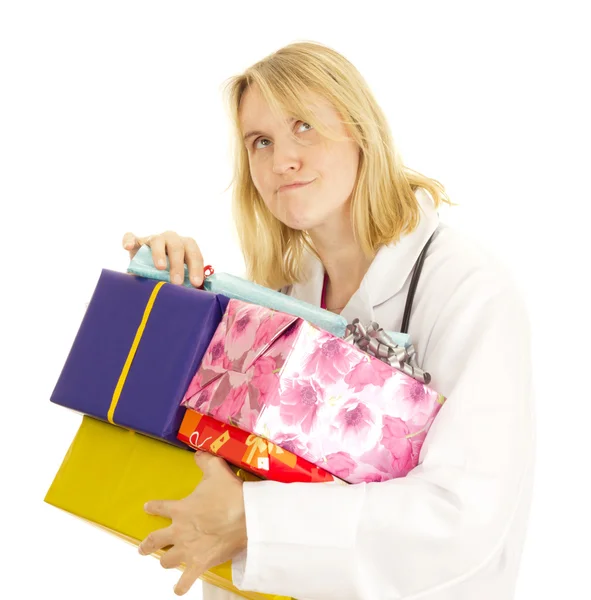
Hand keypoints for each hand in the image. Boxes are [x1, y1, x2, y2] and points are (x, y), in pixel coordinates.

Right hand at [122, 230, 204, 287]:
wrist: (148, 270)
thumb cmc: (170, 275)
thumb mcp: (181, 278)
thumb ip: (189, 282)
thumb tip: (200, 297)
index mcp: (186, 246)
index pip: (194, 254)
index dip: (196, 268)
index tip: (196, 283)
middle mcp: (171, 239)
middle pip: (177, 247)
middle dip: (178, 264)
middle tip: (177, 282)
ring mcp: (152, 238)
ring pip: (157, 240)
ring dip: (159, 253)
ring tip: (160, 268)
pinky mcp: (136, 241)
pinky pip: (131, 237)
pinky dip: (129, 240)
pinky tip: (128, 247)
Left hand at [138, 451, 247, 595]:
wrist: (246, 516)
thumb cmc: (229, 493)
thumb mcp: (216, 470)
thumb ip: (204, 461)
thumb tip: (198, 453)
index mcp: (180, 509)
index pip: (159, 507)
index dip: (152, 507)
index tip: (147, 508)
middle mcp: (179, 531)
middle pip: (155, 541)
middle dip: (147, 545)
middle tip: (142, 548)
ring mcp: (188, 549)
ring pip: (166, 561)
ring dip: (165, 561)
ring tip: (164, 562)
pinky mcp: (200, 563)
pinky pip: (186, 580)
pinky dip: (181, 586)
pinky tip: (178, 589)